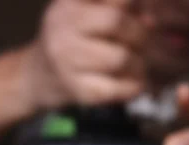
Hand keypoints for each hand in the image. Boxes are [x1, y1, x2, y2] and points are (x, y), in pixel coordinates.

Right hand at [24, 0, 148, 111]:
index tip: (145, 17)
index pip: (113, 0)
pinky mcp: (79, 91)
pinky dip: (134, 87)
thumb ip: (115, 9)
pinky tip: (135, 83)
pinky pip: (117, 89)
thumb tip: (150, 21)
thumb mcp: (84, 12)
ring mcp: (68, 62)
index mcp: (69, 3)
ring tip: (138, 66)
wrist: (38, 76)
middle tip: (142, 45)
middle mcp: (63, 27)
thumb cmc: (71, 40)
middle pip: (115, 22)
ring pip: (120, 58)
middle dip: (139, 33)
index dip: (135, 6)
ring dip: (139, 63)